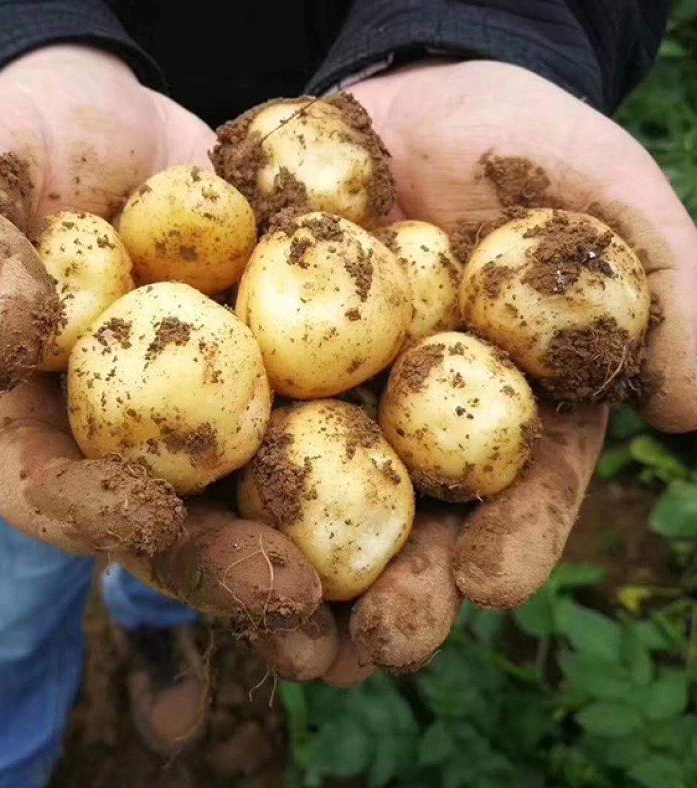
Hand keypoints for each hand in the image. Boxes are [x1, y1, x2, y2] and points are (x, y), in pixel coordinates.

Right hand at [0, 46, 328, 672]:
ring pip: (261, 487)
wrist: (110, 123)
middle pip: (175, 517)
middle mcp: (129, 436)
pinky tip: (430, 472)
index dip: (98, 517)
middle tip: (295, 595)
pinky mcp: (276, 366)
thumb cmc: (10, 150)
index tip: (153, 525)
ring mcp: (209, 408)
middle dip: (232, 562)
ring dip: (321, 540)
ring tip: (387, 584)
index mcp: (34, 420)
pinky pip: (322, 405)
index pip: (53, 490)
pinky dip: (370, 438)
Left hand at [261, 61, 696, 683]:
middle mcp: (415, 431)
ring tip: (282, 631)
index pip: (517, 497)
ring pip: (312, 507)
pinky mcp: (255, 367)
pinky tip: (189, 519)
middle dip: (399, 591)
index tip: (492, 584)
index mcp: (504, 414)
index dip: (509, 543)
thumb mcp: (604, 197)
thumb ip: (663, 290)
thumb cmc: (518, 146)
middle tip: (382, 643)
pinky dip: (214, 475)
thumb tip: (694, 401)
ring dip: (296, 572)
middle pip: (411, 530)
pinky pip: (230, 426)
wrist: (410, 96)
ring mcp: (331, 405)